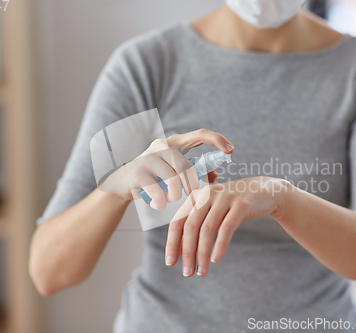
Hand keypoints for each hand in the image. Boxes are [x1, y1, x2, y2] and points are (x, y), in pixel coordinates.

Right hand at [99, 129, 233, 209]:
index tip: (231, 150)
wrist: (124, 182)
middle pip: (187, 167)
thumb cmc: (156, 176)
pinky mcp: (139, 172)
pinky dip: (162, 202)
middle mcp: (162, 145)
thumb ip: (195, 171)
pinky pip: (159, 192)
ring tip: (170, 198)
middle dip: (191, 186)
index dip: (217, 140)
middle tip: (190, 195)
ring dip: (175, 195)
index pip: (200, 134)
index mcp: (175, 142)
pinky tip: (158, 203)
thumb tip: (215, 176)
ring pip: (174, 181)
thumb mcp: (176, 172)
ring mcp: (149, 157)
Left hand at [165, 177, 287, 276]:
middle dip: (187, 252)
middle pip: (190, 226)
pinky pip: (227, 228)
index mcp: (196, 196)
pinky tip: (215, 260)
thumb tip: (180, 253)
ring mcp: (224, 198)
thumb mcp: (212, 213)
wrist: (263, 191)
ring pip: (207, 229)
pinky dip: (219, 245)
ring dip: (202, 253)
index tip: (170, 263)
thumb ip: (197, 228)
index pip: (178, 221)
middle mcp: (207, 194)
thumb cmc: (233, 206)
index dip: (172, 243)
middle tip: (187, 273)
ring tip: (201, 272)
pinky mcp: (241, 205)